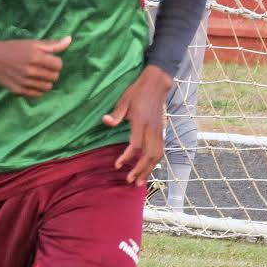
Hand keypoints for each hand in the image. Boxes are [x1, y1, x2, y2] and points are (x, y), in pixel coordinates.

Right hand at [0, 36, 70, 96]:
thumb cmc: (13, 48)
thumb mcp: (32, 43)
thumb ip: (52, 44)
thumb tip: (69, 40)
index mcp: (35, 56)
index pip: (58, 65)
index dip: (55, 62)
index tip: (48, 60)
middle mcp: (30, 70)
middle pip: (54, 77)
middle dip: (51, 72)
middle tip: (43, 68)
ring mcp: (24, 82)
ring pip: (47, 87)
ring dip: (45, 82)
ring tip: (38, 76)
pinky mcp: (18, 90)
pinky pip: (36, 95)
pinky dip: (37, 90)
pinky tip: (32, 83)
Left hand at [103, 65, 173, 183]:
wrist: (157, 85)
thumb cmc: (137, 92)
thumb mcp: (124, 100)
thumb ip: (116, 114)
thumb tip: (105, 121)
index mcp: (141, 122)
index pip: (136, 145)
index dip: (127, 157)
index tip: (117, 165)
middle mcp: (152, 129)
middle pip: (149, 155)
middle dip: (140, 169)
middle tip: (130, 181)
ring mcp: (159, 131)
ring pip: (157, 155)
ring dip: (149, 169)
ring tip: (140, 182)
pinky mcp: (161, 131)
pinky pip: (160, 150)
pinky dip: (155, 162)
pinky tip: (148, 169)